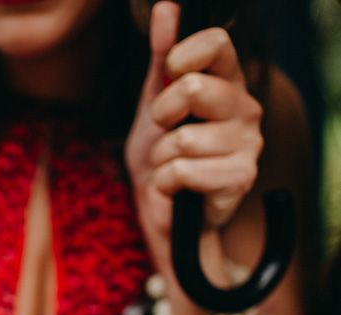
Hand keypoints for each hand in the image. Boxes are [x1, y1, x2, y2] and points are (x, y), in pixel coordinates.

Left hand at [125, 1, 263, 274]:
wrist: (161, 208)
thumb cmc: (160, 154)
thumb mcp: (153, 102)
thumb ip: (160, 58)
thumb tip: (165, 8)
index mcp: (227, 84)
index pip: (217, 42)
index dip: (181, 56)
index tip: (167, 76)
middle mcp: (245, 109)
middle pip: (193, 88)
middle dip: (160, 115)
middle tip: (163, 131)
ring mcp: (247, 146)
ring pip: (182, 140)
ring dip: (162, 158)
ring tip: (171, 165)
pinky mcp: (239, 180)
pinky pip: (182, 172)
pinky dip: (165, 184)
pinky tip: (177, 188)